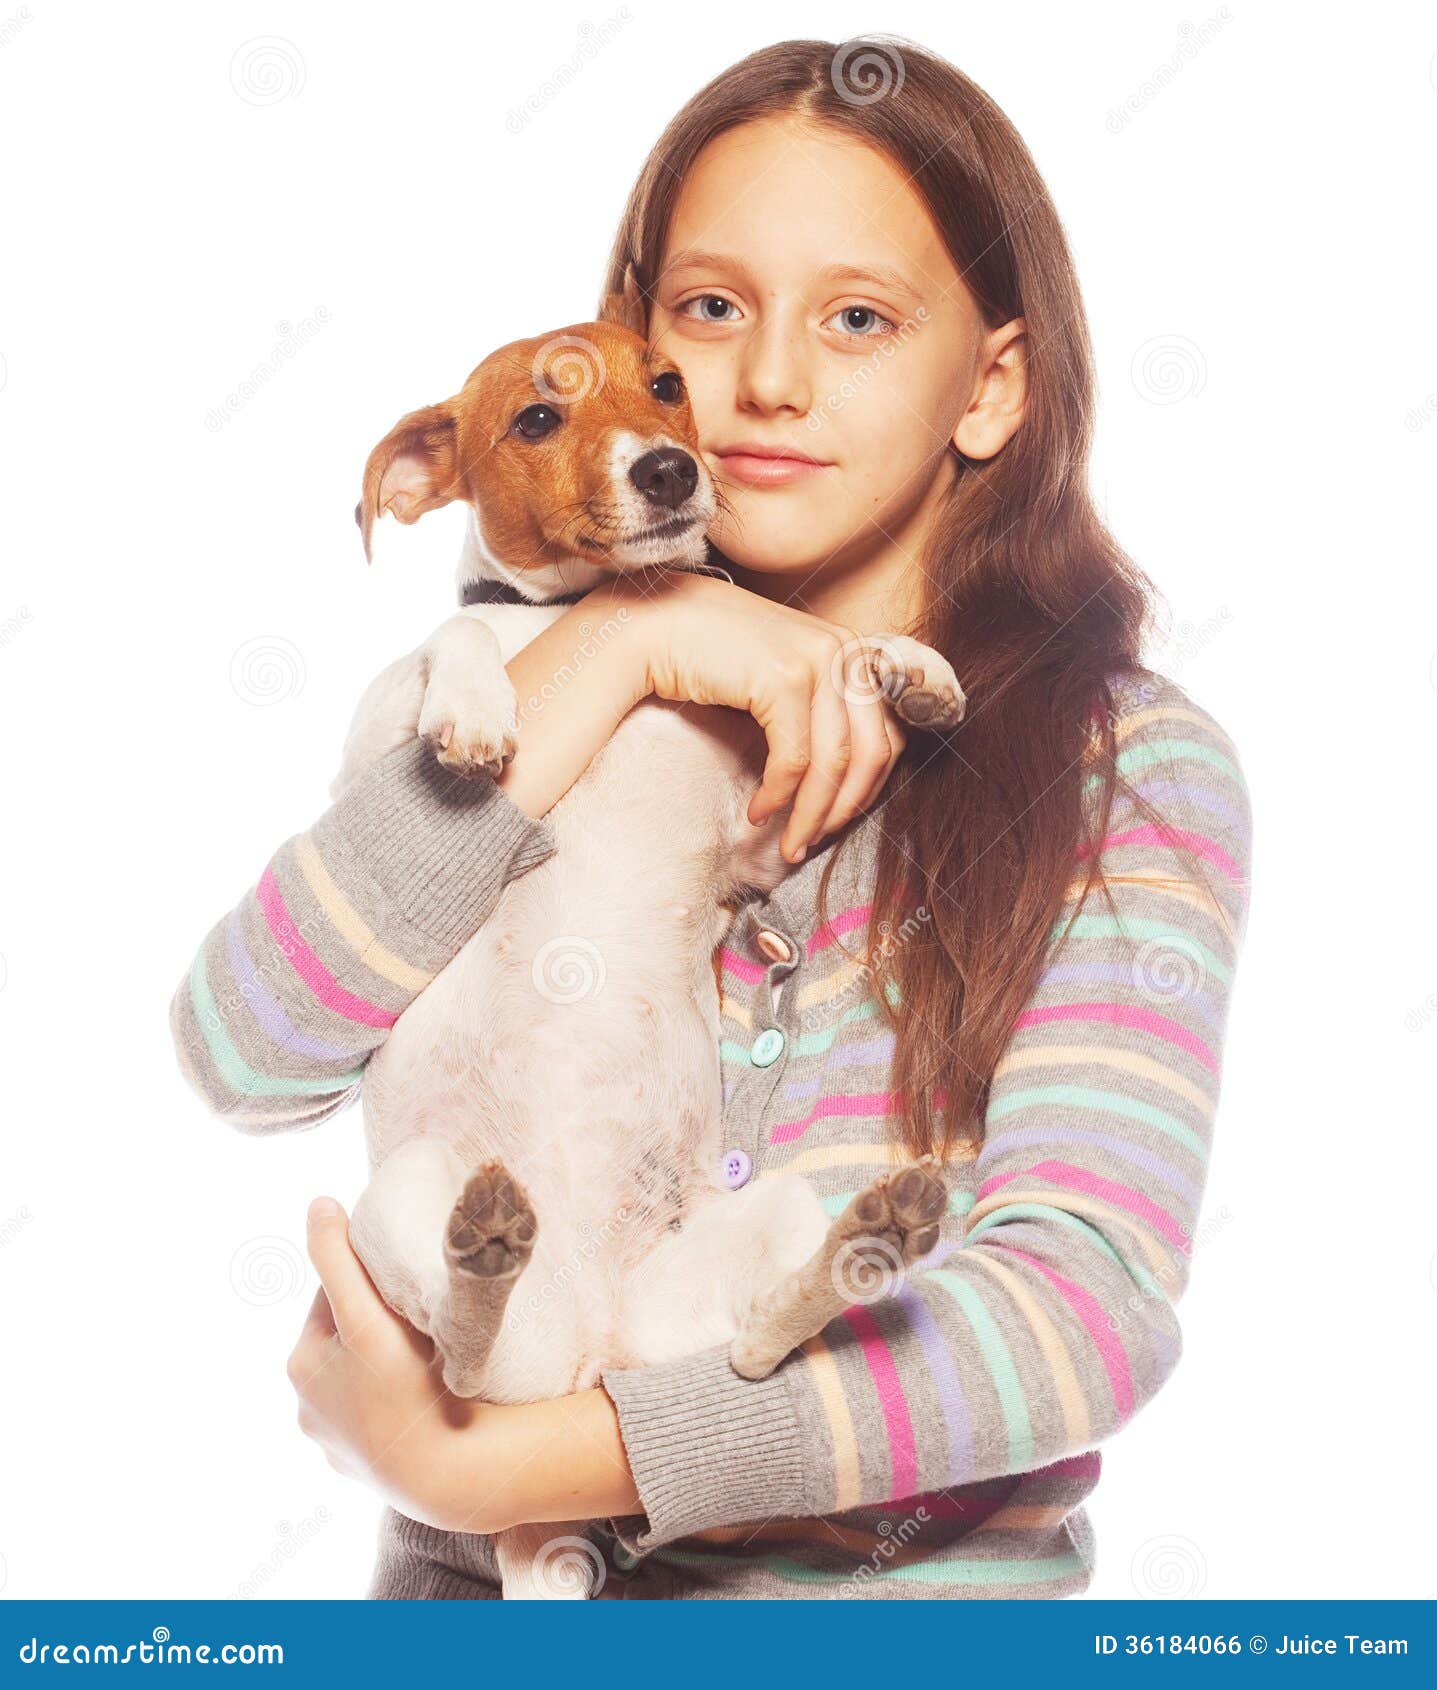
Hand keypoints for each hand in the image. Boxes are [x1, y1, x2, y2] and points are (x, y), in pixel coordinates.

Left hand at [286, 1196, 514, 1533]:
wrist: (444, 1475)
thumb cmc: (406, 1391)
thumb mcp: (367, 1317)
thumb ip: (339, 1260)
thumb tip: (317, 1204)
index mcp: (301, 1364)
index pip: (333, 1298)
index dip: (368, 1282)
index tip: (403, 1280)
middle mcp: (306, 1407)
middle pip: (346, 1339)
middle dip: (375, 1323)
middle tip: (420, 1316)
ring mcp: (333, 1442)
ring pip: (360, 1379)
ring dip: (383, 1363)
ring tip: (424, 1356)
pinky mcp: (362, 1467)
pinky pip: (376, 1417)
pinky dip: (393, 1403)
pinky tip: (420, 1398)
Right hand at [602, 569, 908, 862]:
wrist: (654, 625)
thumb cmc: (712, 657)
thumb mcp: (781, 678)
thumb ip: (817, 711)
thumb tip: (841, 782)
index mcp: (851, 652)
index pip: (886, 735)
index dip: (866, 790)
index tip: (833, 822)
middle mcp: (843, 651)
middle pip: (870, 753)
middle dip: (842, 811)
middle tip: (809, 844)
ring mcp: (817, 660)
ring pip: (834, 763)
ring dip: (809, 815)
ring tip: (787, 843)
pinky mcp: (784, 678)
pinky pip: (794, 759)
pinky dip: (778, 796)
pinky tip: (757, 812)